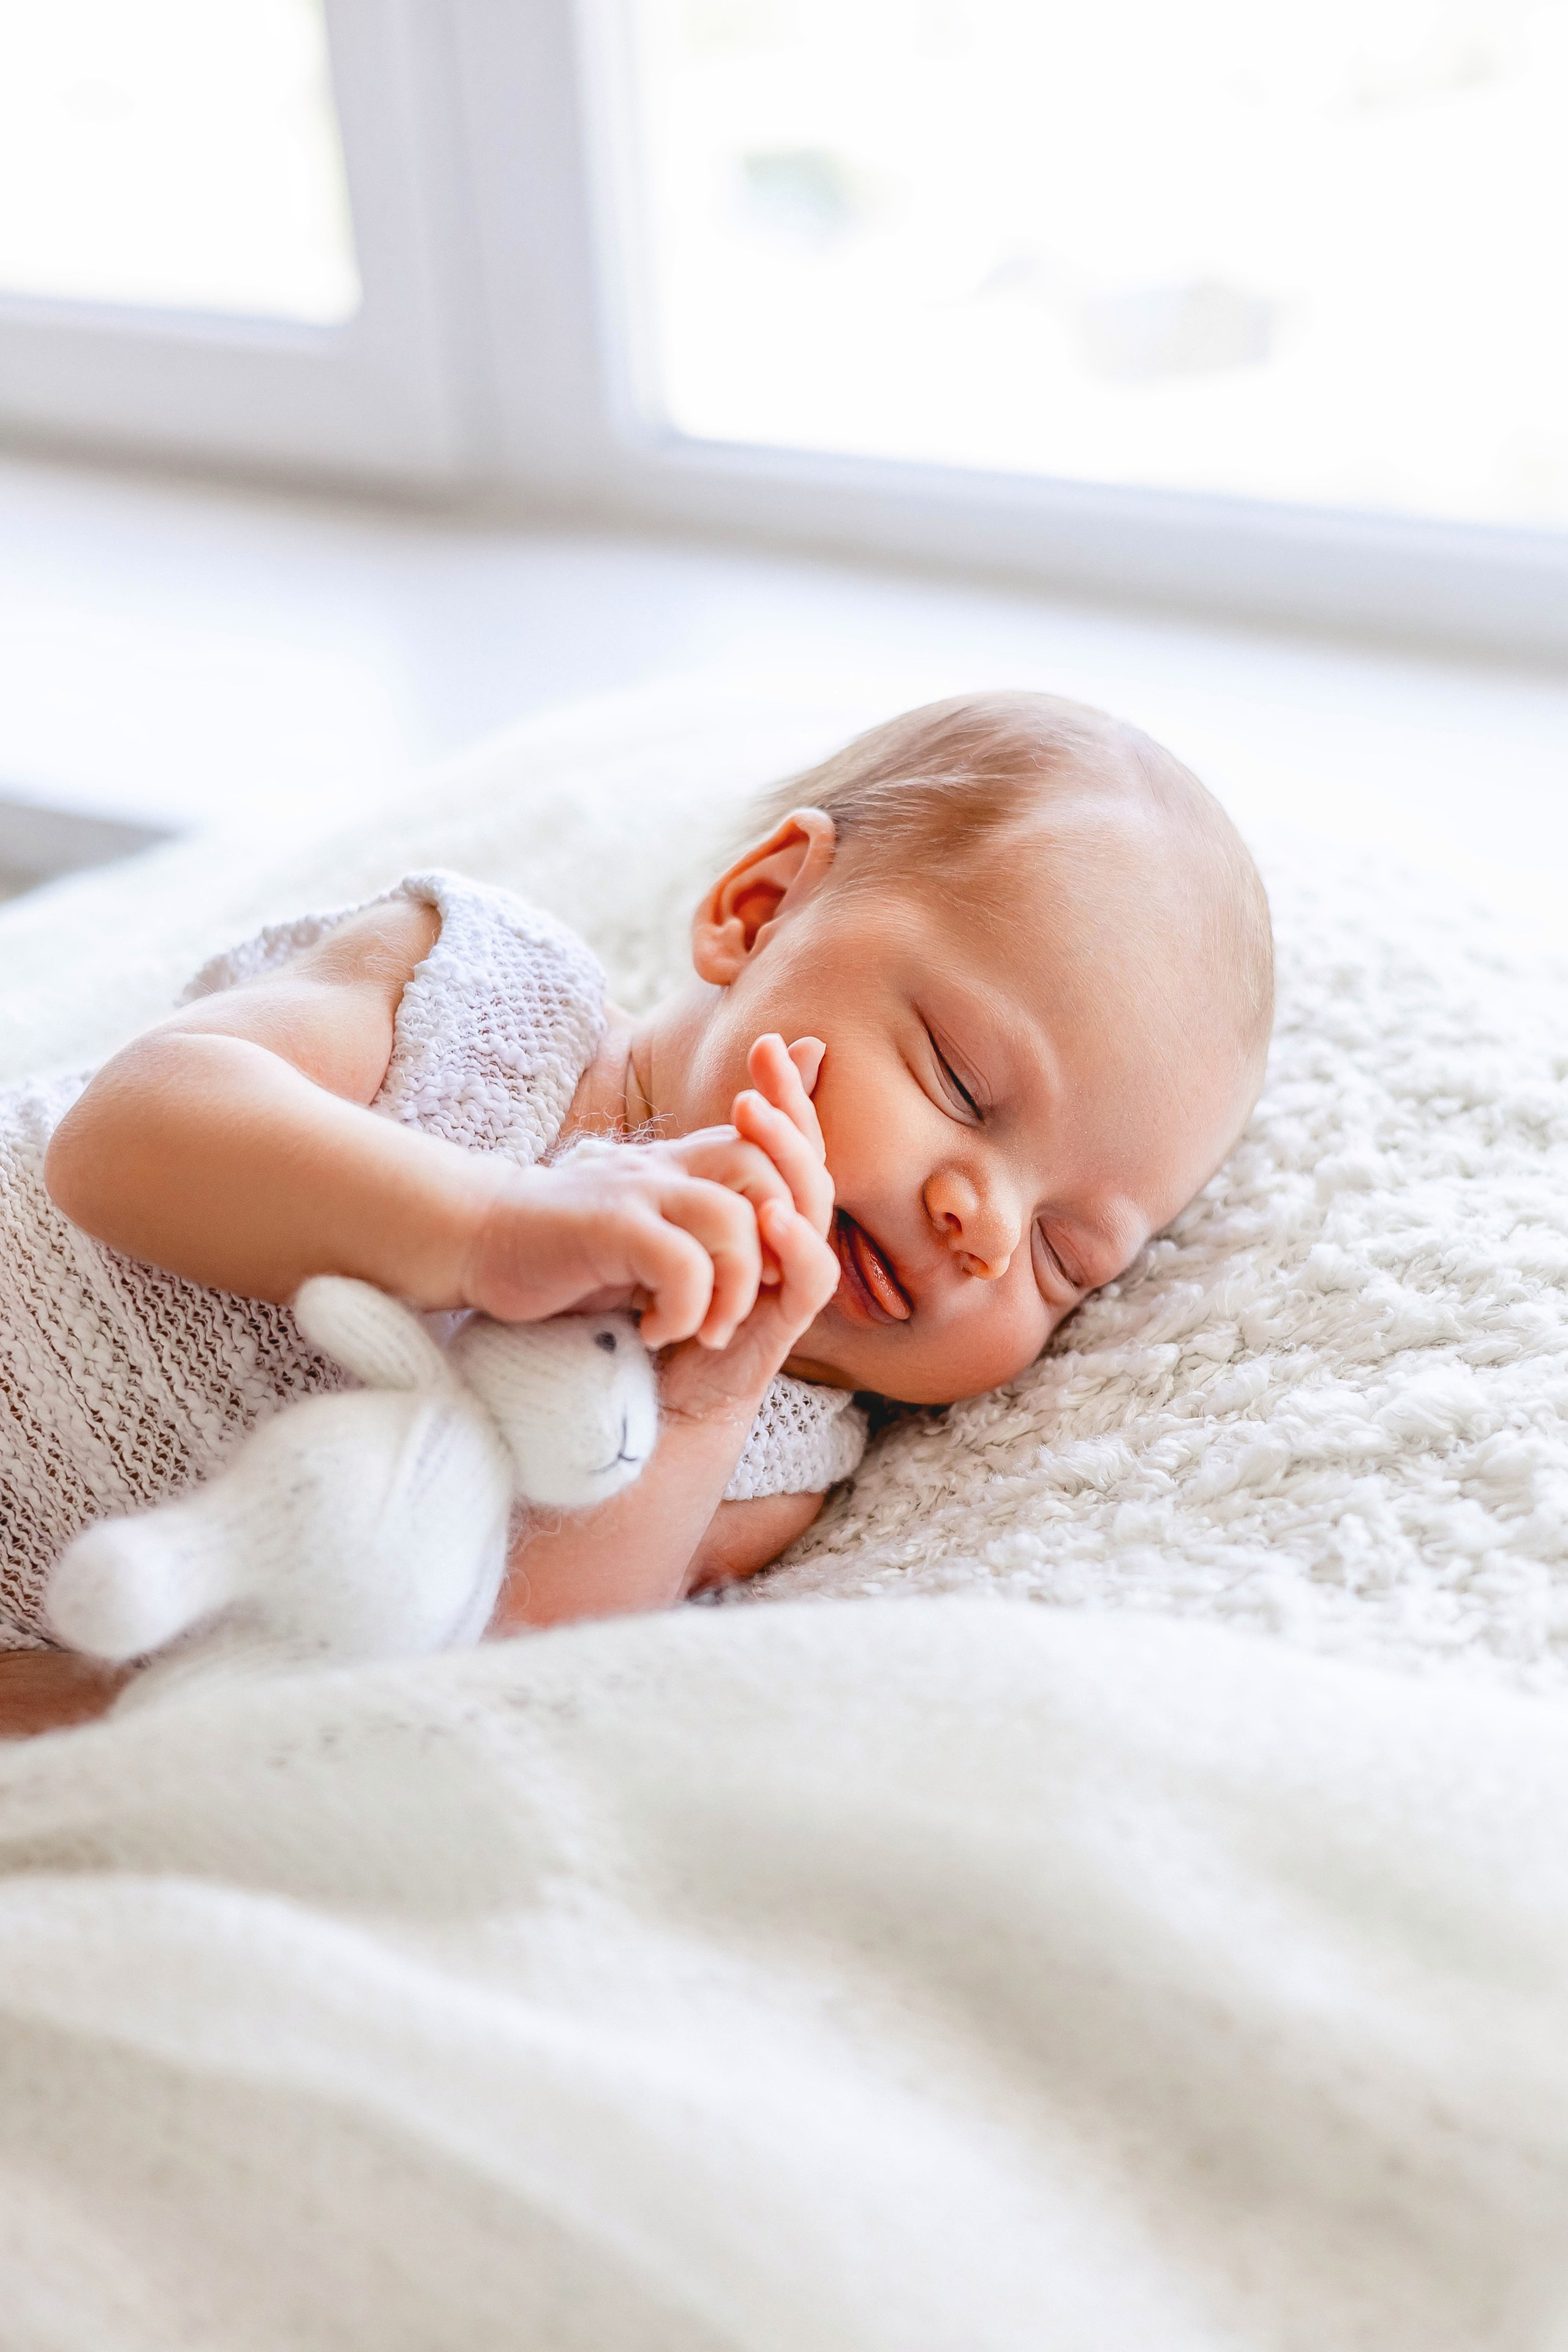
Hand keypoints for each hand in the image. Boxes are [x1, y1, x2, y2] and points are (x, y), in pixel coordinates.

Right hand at [460, 1121, 803, 1347]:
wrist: (470, 1239)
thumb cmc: (557, 1247)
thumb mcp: (641, 1229)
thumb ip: (693, 1225)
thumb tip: (754, 1238)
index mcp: (679, 1164)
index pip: (767, 1144)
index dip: (794, 1191)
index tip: (775, 1264)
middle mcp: (664, 1165)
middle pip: (767, 1169)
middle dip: (782, 1242)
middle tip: (756, 1298)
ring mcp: (636, 1190)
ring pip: (734, 1220)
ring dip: (734, 1291)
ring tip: (706, 1330)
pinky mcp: (607, 1225)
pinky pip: (681, 1262)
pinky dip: (685, 1310)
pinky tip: (655, 1332)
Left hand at [658, 1034, 840, 1426]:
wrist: (661, 1394)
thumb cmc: (663, 1307)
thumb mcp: (668, 1227)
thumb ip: (685, 1179)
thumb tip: (681, 1117)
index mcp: (766, 1209)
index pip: (787, 1140)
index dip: (786, 1091)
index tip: (768, 1042)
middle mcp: (788, 1238)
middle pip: (809, 1161)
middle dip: (791, 1108)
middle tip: (764, 1064)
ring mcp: (791, 1278)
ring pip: (814, 1207)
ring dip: (787, 1158)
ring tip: (754, 1115)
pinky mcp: (786, 1322)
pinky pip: (812, 1279)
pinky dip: (797, 1245)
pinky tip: (772, 1215)